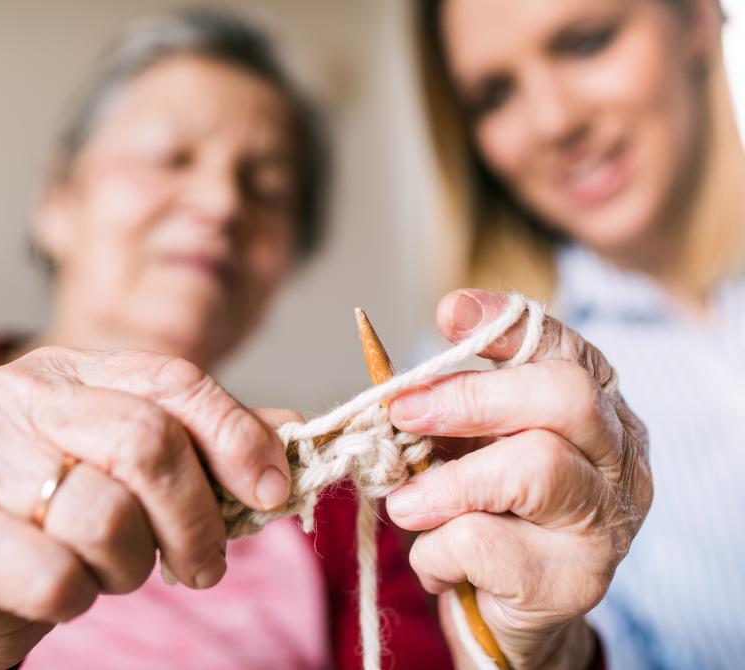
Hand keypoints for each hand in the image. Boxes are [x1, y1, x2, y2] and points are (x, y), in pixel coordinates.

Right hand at [0, 347, 291, 669]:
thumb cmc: (61, 518)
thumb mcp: (135, 471)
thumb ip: (209, 446)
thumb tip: (293, 430)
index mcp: (71, 371)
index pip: (175, 382)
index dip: (237, 436)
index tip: (273, 490)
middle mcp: (17, 396)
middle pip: (148, 442)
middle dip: (196, 518)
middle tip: (204, 565)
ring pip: (106, 514)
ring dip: (131, 564)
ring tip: (113, 569)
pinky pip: (53, 575)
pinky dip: (78, 598)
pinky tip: (64, 592)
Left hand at [385, 290, 651, 669]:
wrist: (507, 613)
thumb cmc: (488, 512)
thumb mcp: (467, 449)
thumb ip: (446, 414)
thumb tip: (396, 390)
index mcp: (594, 407)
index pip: (562, 347)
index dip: (505, 324)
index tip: (449, 313)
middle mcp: (616, 456)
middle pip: (564, 396)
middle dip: (471, 396)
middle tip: (403, 412)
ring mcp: (605, 520)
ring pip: (535, 468)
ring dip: (448, 484)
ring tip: (403, 505)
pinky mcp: (575, 580)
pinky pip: (491, 544)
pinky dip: (438, 550)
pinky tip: (435, 562)